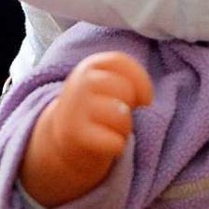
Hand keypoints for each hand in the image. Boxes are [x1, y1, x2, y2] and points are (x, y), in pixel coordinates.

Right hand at [20, 51, 152, 207]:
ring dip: (124, 128)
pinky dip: (117, 146)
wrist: (62, 140)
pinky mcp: (74, 135)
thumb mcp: (106, 85)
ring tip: (111, 130)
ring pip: (121, 116)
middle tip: (117, 116)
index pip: (121, 62)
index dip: (141, 80)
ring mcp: (75, 108)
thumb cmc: (96, 109)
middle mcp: (80, 83)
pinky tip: (106, 144)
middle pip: (126, 90)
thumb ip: (126, 80)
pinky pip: (115, 141)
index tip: (145, 99)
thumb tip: (145, 99)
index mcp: (89, 66)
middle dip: (130, 106)